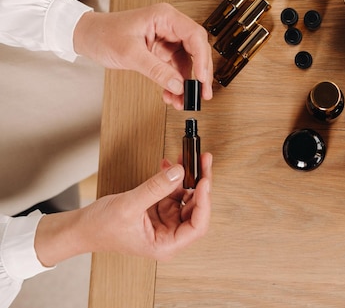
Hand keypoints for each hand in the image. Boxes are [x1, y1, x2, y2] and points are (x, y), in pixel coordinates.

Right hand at [35, 153, 212, 265]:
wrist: (81, 228)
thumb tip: (178, 172)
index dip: (204, 203)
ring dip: (188, 178)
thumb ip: (155, 188)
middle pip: (196, 208)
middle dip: (200, 184)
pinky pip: (173, 192)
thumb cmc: (100, 228)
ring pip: (186, 198)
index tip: (204, 182)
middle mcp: (169, 235)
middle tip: (204, 162)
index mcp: (166, 244)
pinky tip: (171, 165)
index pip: (197, 226)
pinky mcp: (158, 210)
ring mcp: (165, 222)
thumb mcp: (129, 205)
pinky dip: (173, 178)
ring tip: (189, 158)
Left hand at [72, 3, 212, 108]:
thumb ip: (156, 70)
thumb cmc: (103, 34)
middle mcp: (169, 27)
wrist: (86, 37)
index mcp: (165, 17)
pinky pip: (175, 69)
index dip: (203, 58)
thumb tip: (178, 85)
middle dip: (200, 74)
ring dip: (186, 83)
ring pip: (187, 63)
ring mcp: (166, 40)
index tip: (202, 78)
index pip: (195, 35)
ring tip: (183, 100)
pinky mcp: (161, 51)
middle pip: (196, 50)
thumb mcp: (130, 54)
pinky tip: (172, 95)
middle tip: (201, 93)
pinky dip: (175, 84)